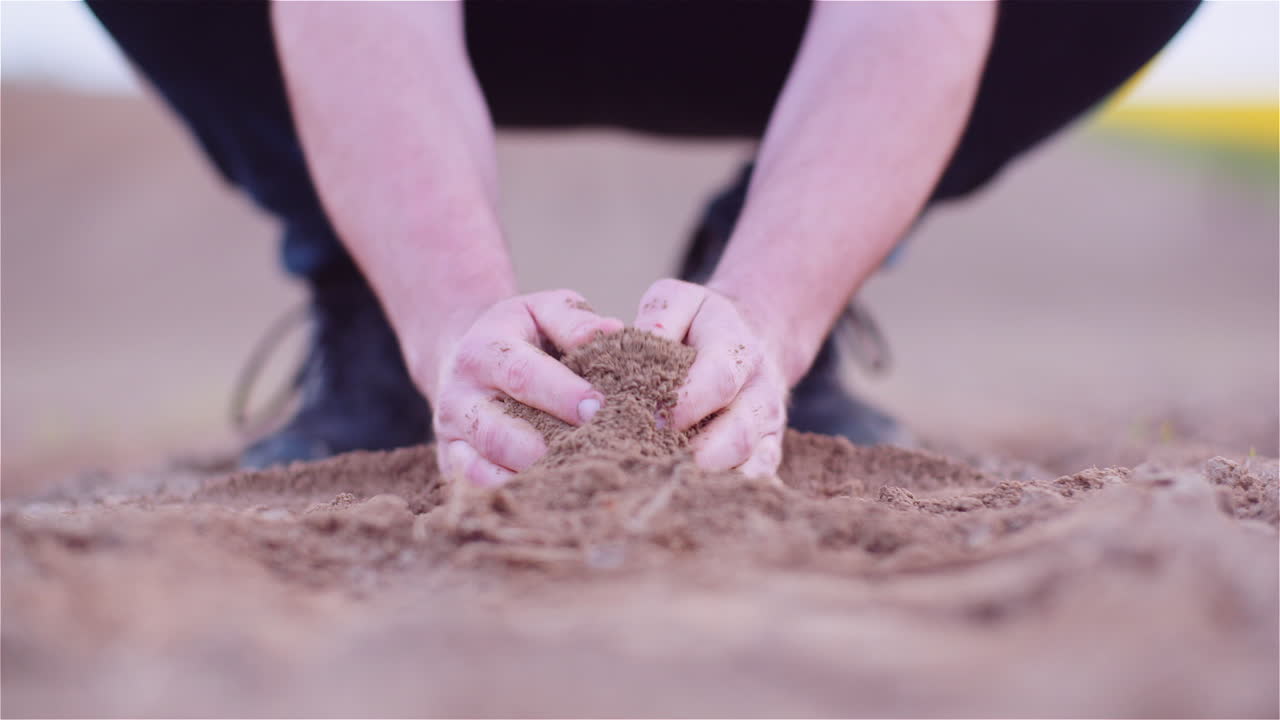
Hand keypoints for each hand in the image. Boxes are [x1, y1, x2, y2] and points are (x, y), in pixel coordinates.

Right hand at [428, 290, 622, 485]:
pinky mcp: (451, 464)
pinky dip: (512, 496)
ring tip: (575, 479)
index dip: (562, 394)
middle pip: (498, 434)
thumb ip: (574, 320)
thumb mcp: (542, 311)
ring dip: (531, 479)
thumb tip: (614, 333)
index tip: (600, 408)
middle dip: (547, 449)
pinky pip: (477, 490)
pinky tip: (551, 494)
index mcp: (483, 351)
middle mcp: (459, 396)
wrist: (465, 355)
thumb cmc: (520, 335)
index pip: (521, 375)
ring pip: (482, 471)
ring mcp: (451, 435)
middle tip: (592, 453)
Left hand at [633, 279, 787, 476]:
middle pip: (739, 433)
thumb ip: (657, 318)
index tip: (650, 418)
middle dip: (698, 455)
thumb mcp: (677, 302)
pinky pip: (760, 478)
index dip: (686, 403)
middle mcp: (759, 389)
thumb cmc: (698, 323)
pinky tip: (694, 498)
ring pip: (751, 462)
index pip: (718, 379)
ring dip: (710, 480)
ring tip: (668, 486)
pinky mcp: (769, 450)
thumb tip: (633, 347)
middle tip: (654, 465)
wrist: (750, 336)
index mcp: (735, 347)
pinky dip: (731, 492)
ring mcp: (768, 423)